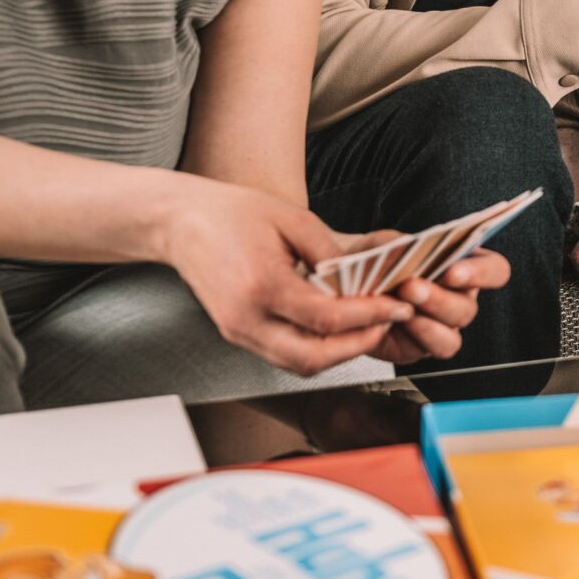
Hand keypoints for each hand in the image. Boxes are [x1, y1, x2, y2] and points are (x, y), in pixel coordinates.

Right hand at [161, 181, 411, 375]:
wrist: (182, 222)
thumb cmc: (232, 213)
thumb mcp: (293, 219)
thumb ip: (331, 253)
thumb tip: (365, 278)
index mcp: (262, 286)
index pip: (326, 318)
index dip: (369, 316)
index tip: (396, 306)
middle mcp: (246, 318)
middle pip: (312, 358)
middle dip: (358, 346)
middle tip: (386, 323)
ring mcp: (239, 331)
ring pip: (298, 364)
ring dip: (339, 353)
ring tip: (367, 326)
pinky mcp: (237, 334)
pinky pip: (283, 355)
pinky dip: (315, 349)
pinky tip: (335, 329)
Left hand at [373, 249, 510, 364]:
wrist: (348, 286)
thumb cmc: (375, 260)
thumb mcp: (382, 244)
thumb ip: (397, 245)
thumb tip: (407, 251)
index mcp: (463, 265)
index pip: (494, 270)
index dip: (481, 273)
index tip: (453, 271)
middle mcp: (459, 296)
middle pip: (469, 306)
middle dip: (439, 298)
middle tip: (410, 287)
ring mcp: (444, 324)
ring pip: (454, 331)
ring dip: (428, 320)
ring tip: (401, 308)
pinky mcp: (424, 346)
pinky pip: (436, 348)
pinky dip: (418, 336)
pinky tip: (398, 323)